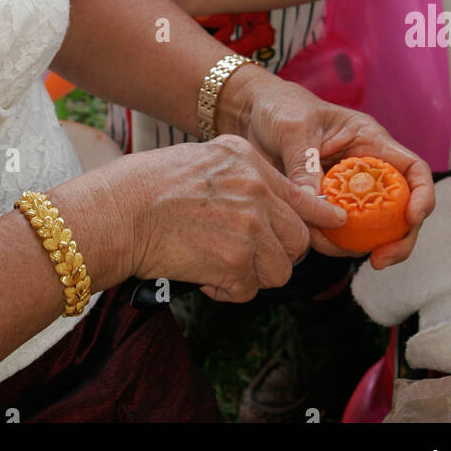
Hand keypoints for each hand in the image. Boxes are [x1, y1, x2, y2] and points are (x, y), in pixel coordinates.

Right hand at [113, 135, 347, 303]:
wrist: (117, 213)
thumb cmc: (146, 189)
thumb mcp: (203, 161)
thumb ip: (243, 177)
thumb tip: (275, 205)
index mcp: (246, 159)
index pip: (301, 193)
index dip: (319, 216)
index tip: (333, 224)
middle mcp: (255, 187)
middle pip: (297, 239)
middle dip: (276, 255)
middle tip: (242, 257)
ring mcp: (250, 224)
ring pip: (278, 269)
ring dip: (250, 275)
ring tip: (214, 264)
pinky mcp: (237, 261)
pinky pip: (249, 290)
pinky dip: (226, 291)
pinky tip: (201, 275)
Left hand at [219, 70, 434, 270]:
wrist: (248, 115)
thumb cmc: (279, 107)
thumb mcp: (294, 129)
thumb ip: (305, 164)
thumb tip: (316, 205)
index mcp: (370, 142)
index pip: (412, 170)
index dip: (422, 196)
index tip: (412, 218)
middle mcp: (366, 171)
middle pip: (399, 212)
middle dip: (396, 240)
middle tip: (379, 260)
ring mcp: (346, 193)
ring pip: (368, 230)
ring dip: (354, 246)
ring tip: (324, 244)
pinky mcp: (324, 207)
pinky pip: (335, 233)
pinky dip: (327, 243)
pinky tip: (309, 238)